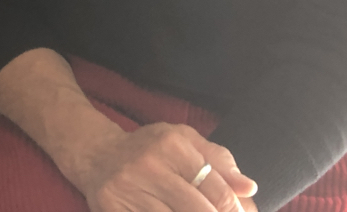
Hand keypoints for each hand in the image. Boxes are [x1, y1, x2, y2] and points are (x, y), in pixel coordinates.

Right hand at [76, 121, 257, 211]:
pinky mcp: (113, 207)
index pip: (216, 189)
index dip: (234, 210)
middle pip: (198, 209)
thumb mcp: (183, 141)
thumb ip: (219, 161)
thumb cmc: (149, 149)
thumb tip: (249, 188)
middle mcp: (150, 164)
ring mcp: (129, 188)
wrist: (96, 154)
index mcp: (172, 144)